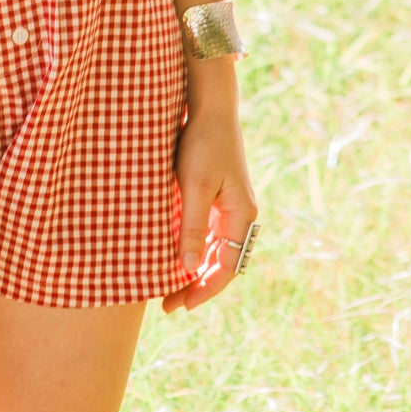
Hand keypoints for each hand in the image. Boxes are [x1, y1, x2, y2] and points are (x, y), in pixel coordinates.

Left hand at [161, 76, 256, 314]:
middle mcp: (241, 214)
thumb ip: (193, 227)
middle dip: (198, 285)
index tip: (179, 305)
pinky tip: (175, 255)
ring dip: (196, 269)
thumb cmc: (203, 143)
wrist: (210, 106)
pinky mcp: (220, 195)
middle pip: (223, 262)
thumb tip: (190, 269)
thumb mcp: (194, 186)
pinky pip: (211, 233)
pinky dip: (195, 249)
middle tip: (168, 304)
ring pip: (217, 250)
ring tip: (168, 286)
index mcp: (242, 215)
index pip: (227, 267)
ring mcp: (231, 205)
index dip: (203, 289)